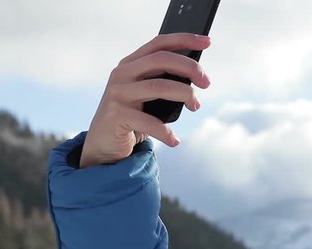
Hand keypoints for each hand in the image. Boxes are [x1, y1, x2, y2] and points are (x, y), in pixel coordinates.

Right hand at [80, 33, 210, 167]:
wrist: (103, 144)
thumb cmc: (132, 118)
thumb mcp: (146, 95)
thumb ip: (162, 81)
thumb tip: (196, 76)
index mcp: (130, 64)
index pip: (159, 44)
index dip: (184, 39)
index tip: (207, 42)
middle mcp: (122, 74)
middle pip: (161, 60)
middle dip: (190, 68)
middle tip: (206, 83)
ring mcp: (118, 94)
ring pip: (159, 86)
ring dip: (185, 95)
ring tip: (195, 106)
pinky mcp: (116, 116)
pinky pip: (150, 122)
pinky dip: (166, 132)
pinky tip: (174, 140)